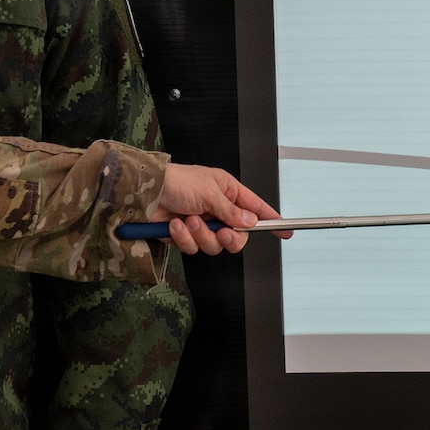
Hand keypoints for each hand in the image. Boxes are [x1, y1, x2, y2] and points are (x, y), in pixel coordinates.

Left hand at [155, 163, 288, 253]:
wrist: (144, 193)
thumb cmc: (175, 181)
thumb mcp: (208, 192)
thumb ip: (231, 211)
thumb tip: (250, 222)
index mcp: (227, 192)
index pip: (256, 208)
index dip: (271, 220)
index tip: (286, 231)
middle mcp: (216, 209)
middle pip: (238, 236)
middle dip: (230, 237)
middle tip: (222, 231)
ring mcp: (201, 224)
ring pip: (215, 245)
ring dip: (202, 235)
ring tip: (189, 220)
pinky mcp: (185, 236)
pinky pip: (194, 248)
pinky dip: (185, 238)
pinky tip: (176, 226)